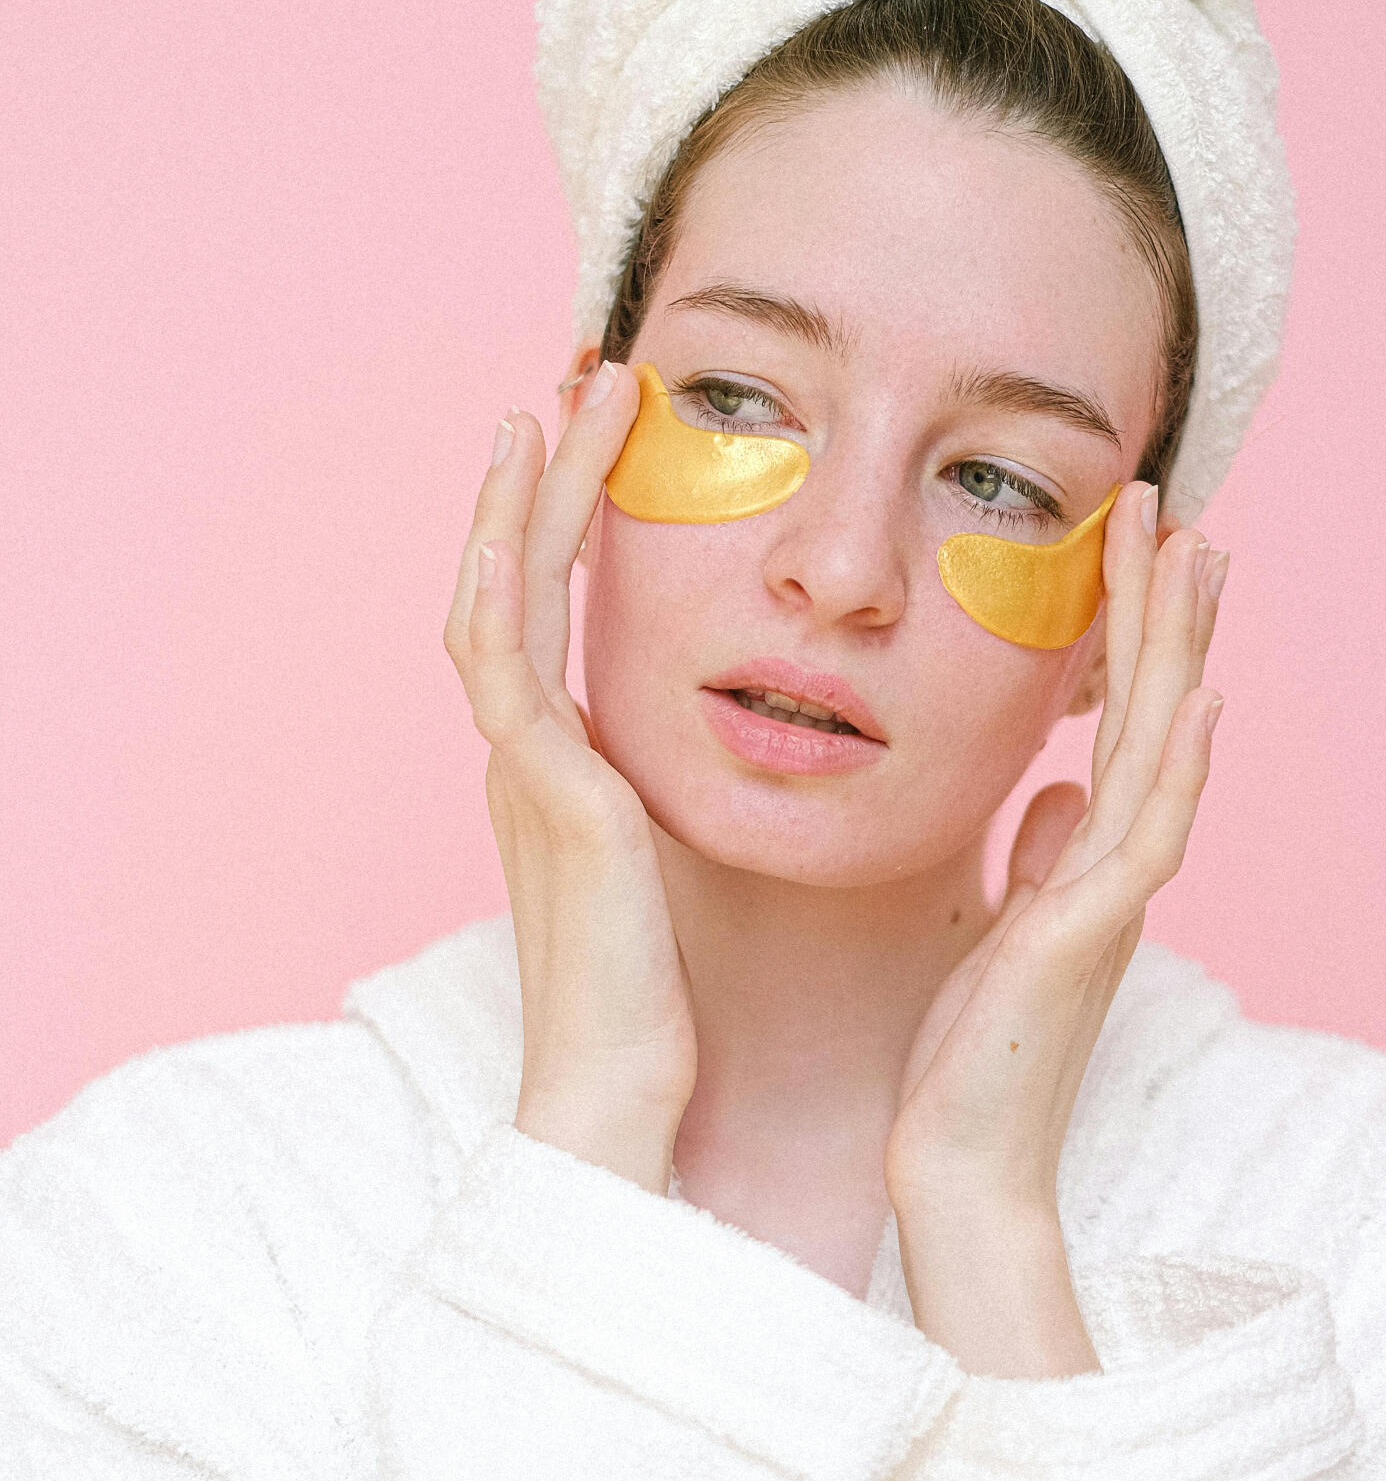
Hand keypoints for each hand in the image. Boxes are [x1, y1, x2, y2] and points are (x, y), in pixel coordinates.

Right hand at [443, 364, 695, 1192]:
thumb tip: (791, 753)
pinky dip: (499, 581)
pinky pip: (502, 664)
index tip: (622, 441)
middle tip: (584, 382)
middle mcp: (533, 756)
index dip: (580, 522)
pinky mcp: (543, 792)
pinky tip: (510, 515)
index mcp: (571, 770)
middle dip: (549, 479)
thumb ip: (715, 801)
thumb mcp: (699, 867)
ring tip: (559, 402)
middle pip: (522, 580)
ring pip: (500, 595)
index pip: (564, 613)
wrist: (619, 1097)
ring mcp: (526, 769)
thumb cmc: (668, 1004)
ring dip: (525, 496)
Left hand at [885, 493, 1226, 1373]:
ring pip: (1161, 749)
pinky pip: (1144, 836)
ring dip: (1180, 650)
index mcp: (1086, 862)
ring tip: (1198, 555)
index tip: (1138, 543)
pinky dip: (1174, 764)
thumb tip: (1053, 790)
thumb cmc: (969, 1059)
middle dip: (1164, 608)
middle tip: (1181, 507)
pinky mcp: (1087, 939)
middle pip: (1154, 712)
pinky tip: (1198, 698)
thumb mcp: (995, 933)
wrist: (957, 1164)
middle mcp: (1113, 869)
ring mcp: (1110, 902)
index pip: (1118, 722)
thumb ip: (1034, 859)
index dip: (1131, 631)